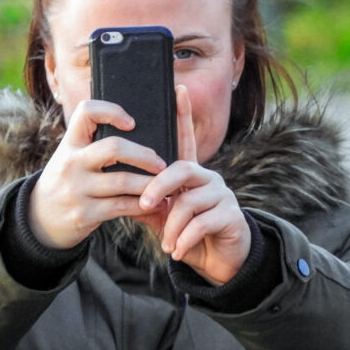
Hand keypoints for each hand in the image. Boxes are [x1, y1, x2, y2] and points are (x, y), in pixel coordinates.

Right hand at [28, 100, 167, 248]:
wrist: (39, 219)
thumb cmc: (67, 181)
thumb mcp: (70, 157)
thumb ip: (93, 144)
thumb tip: (137, 129)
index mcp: (70, 143)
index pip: (86, 111)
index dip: (111, 111)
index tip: (131, 122)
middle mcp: (71, 163)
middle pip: (114, 148)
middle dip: (144, 155)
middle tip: (163, 163)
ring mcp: (77, 189)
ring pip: (123, 180)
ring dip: (151, 183)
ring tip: (167, 185)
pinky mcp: (85, 213)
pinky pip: (122, 206)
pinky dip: (144, 204)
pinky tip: (156, 204)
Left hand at [137, 85, 250, 285]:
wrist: (217, 262)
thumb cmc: (187, 235)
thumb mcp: (162, 218)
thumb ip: (145, 202)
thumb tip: (117, 188)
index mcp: (190, 174)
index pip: (186, 139)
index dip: (183, 114)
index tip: (178, 88)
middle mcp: (208, 178)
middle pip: (181, 168)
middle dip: (158, 186)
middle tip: (144, 205)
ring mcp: (222, 195)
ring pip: (189, 201)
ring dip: (172, 226)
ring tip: (166, 244)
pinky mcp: (232, 215)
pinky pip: (201, 223)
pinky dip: (184, 240)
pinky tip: (177, 252)